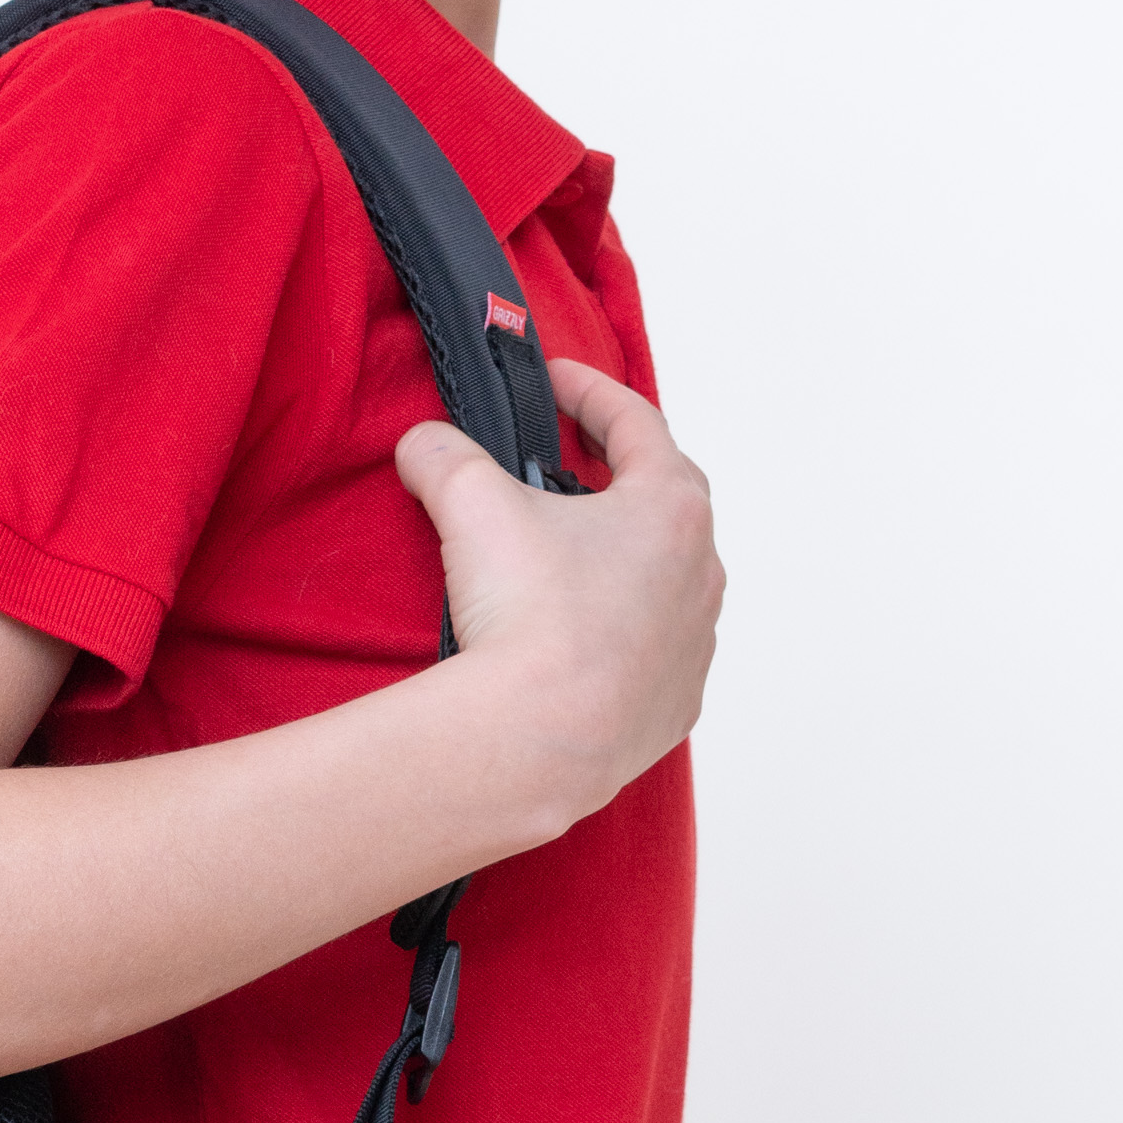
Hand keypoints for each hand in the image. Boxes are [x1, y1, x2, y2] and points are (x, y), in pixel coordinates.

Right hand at [394, 359, 721, 841]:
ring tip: (569, 557)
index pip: (636, 421)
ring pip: (666, 579)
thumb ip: (443, 454)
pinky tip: (579, 636)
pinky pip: (653, 650)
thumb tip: (422, 444)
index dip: (587, 391)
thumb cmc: (528, 619)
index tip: (555, 382)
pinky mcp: (675, 703)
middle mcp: (700, 571)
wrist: (540, 740)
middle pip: (663, 499)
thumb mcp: (469, 503)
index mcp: (670, 506)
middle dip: (615, 474)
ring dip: (624, 558)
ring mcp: (694, 642)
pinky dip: (622, 631)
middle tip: (571, 461)